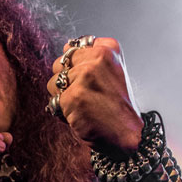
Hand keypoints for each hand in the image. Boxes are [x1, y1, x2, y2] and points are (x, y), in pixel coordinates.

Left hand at [47, 37, 142, 155]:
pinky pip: (53, 101)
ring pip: (53, 82)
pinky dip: (62, 112)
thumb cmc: (116, 106)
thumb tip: (65, 47)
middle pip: (60, 64)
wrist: (127, 133)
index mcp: (108, 48)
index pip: (73, 48)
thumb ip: (91, 58)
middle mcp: (98, 58)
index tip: (91, 81)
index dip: (75, 68)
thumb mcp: (111, 72)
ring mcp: (85, 76)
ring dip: (62, 97)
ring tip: (83, 106)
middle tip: (87, 96)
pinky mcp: (74, 95)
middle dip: (66, 82)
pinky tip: (80, 116)